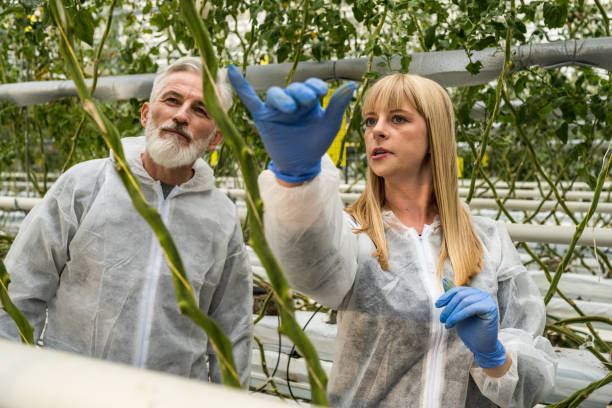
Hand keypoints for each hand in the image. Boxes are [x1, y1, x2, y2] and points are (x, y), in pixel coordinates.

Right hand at [228, 65, 354, 182]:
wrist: (300, 164)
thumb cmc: (316, 142)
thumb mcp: (329, 125)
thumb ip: (337, 106)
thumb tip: (350, 85)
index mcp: (309, 100)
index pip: (311, 85)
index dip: (315, 86)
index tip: (322, 92)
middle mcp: (292, 100)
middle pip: (293, 88)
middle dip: (300, 93)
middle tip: (306, 102)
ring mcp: (276, 108)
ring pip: (275, 93)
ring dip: (282, 98)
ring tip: (289, 108)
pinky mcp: (263, 116)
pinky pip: (249, 99)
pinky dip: (240, 85)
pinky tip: (232, 69)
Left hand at [435, 286, 506, 368]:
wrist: (481, 346)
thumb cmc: (470, 329)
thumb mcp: (457, 311)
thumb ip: (453, 296)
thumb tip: (444, 279)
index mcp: (475, 293)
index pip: (457, 290)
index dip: (446, 297)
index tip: (437, 305)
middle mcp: (483, 294)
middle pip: (460, 295)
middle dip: (448, 307)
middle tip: (442, 319)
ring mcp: (488, 300)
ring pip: (464, 301)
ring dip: (452, 313)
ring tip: (446, 323)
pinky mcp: (491, 308)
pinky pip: (470, 308)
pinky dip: (458, 316)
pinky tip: (451, 324)